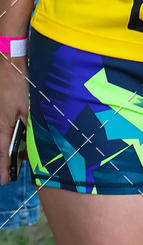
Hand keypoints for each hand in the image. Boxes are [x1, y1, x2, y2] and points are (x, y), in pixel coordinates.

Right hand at [0, 54, 28, 185]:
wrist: (11, 63)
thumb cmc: (18, 84)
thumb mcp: (28, 107)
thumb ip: (32, 123)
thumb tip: (37, 137)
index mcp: (3, 125)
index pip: (3, 152)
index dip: (4, 168)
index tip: (4, 181)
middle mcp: (0, 121)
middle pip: (4, 144)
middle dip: (9, 157)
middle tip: (13, 170)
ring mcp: (3, 113)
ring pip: (8, 133)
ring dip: (15, 142)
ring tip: (22, 151)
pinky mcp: (6, 105)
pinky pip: (11, 123)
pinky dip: (17, 129)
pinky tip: (26, 127)